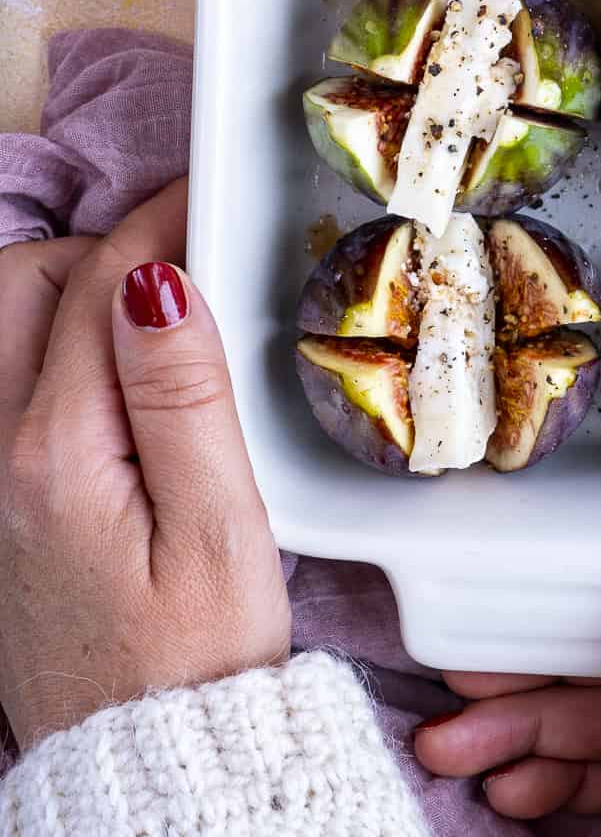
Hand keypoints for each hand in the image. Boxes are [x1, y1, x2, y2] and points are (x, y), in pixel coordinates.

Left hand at [0, 179, 290, 749]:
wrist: (151, 765)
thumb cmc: (200, 661)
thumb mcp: (220, 527)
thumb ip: (183, 396)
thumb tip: (157, 280)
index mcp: (59, 455)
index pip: (99, 285)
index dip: (157, 222)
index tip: (207, 193)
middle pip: (17, 289)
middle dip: (94, 249)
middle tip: (176, 261)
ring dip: (62, 294)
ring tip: (145, 309)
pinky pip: (4, 387)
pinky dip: (49, 347)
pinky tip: (111, 371)